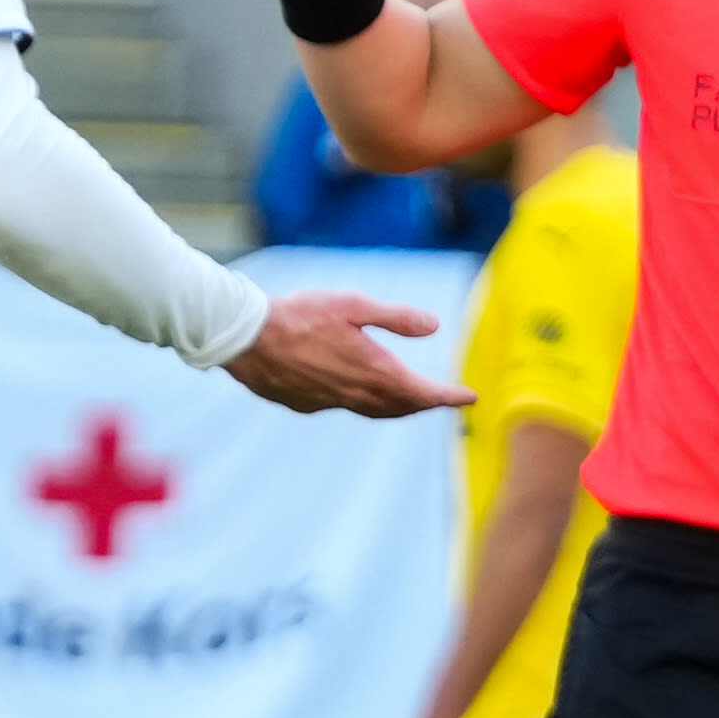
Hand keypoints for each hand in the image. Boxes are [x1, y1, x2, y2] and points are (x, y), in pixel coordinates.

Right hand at [223, 290, 470, 416]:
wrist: (248, 340)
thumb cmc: (301, 315)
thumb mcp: (353, 305)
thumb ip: (395, 318)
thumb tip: (434, 326)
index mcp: (374, 371)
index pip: (424, 393)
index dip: (450, 397)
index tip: (470, 397)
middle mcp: (357, 394)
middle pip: (402, 407)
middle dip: (426, 403)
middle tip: (444, 398)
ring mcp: (332, 403)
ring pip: (376, 412)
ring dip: (399, 408)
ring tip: (410, 401)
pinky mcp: (309, 405)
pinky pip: (347, 407)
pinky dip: (365, 403)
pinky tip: (358, 392)